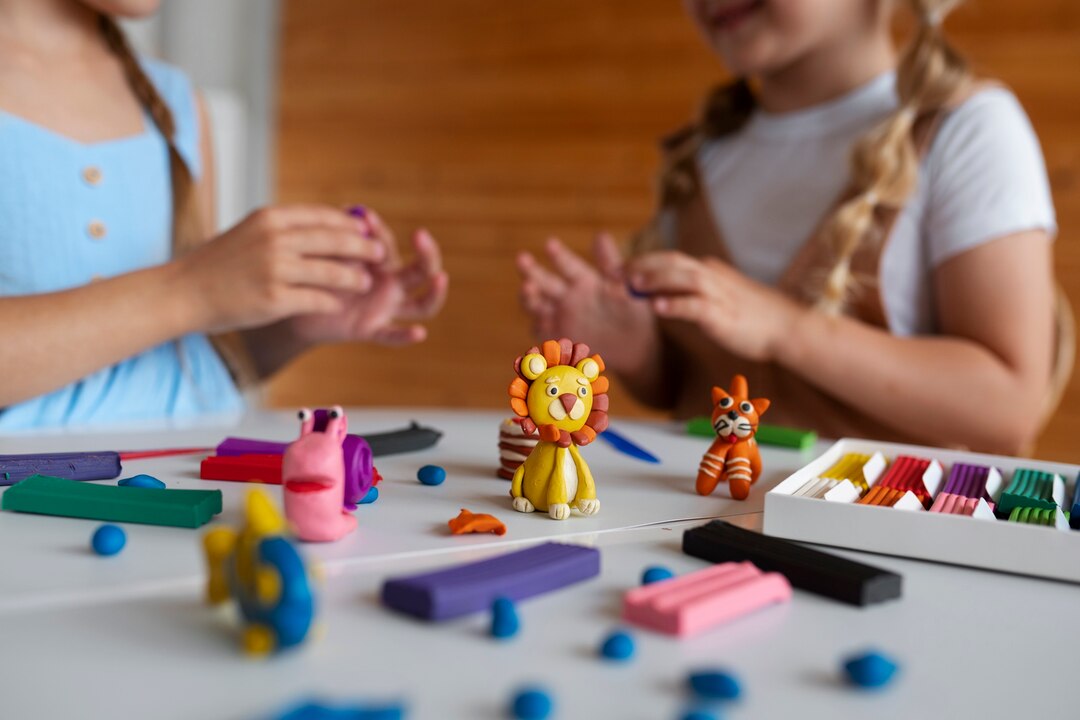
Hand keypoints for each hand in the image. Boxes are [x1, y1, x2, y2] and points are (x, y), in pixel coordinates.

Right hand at [178, 205, 384, 332]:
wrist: (183, 292)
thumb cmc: (218, 265)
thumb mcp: (250, 233)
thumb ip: (283, 229)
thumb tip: (323, 226)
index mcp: (270, 218)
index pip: (322, 216)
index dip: (349, 224)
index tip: (366, 231)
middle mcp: (275, 240)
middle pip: (334, 240)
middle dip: (363, 248)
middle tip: (381, 254)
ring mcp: (275, 269)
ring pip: (332, 270)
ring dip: (354, 277)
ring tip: (366, 282)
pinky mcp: (275, 299)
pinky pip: (317, 299)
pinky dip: (332, 301)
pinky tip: (339, 305)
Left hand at [288, 210, 448, 345]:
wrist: (299, 309)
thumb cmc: (314, 277)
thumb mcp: (325, 255)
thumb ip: (339, 238)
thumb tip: (351, 210)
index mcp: (380, 261)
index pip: (388, 243)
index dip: (379, 230)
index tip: (365, 217)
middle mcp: (392, 284)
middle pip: (421, 270)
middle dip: (426, 253)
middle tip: (421, 235)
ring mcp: (386, 308)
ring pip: (422, 304)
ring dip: (434, 292)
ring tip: (440, 278)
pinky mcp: (372, 329)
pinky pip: (393, 335)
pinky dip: (406, 336)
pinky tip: (419, 333)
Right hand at [517, 234, 656, 375]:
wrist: (632, 346)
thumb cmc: (630, 310)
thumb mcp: (625, 287)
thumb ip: (611, 264)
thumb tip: (601, 235)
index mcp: (583, 279)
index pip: (567, 264)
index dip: (558, 255)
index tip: (550, 243)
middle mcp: (566, 295)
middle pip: (543, 280)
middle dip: (531, 270)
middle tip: (522, 259)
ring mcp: (558, 316)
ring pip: (536, 304)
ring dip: (529, 297)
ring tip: (528, 289)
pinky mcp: (556, 337)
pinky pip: (542, 331)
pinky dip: (538, 326)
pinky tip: (539, 321)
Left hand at [627, 251, 804, 361]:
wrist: (788, 328)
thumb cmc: (755, 316)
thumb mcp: (722, 295)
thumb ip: (697, 288)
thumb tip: (672, 285)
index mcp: (708, 270)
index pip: (669, 258)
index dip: (641, 261)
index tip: (616, 269)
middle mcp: (712, 276)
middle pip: (671, 262)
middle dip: (640, 266)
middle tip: (613, 274)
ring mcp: (720, 294)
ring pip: (683, 277)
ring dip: (655, 280)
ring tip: (631, 285)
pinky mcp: (725, 315)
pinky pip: (697, 306)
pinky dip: (676, 304)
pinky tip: (656, 308)